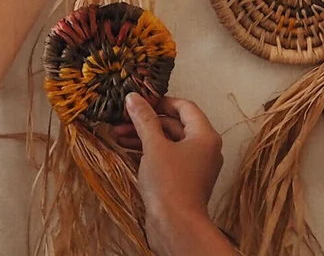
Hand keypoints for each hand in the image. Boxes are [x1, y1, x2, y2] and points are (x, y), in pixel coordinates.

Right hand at [119, 94, 224, 254]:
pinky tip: (129, 150)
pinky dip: (151, 152)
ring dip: (145, 136)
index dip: (161, 101)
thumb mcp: (154, 146)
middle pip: (175, 124)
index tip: (139, 101)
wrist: (176, 226)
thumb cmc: (169, 183)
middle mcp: (205, 148)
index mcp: (205, 135)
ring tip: (118, 135)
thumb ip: (144, 119)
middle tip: (123, 119)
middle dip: (147, 121)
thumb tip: (133, 97)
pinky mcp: (185, 180)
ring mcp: (196, 165)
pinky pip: (169, 158)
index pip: (185, 107)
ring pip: (170, 142)